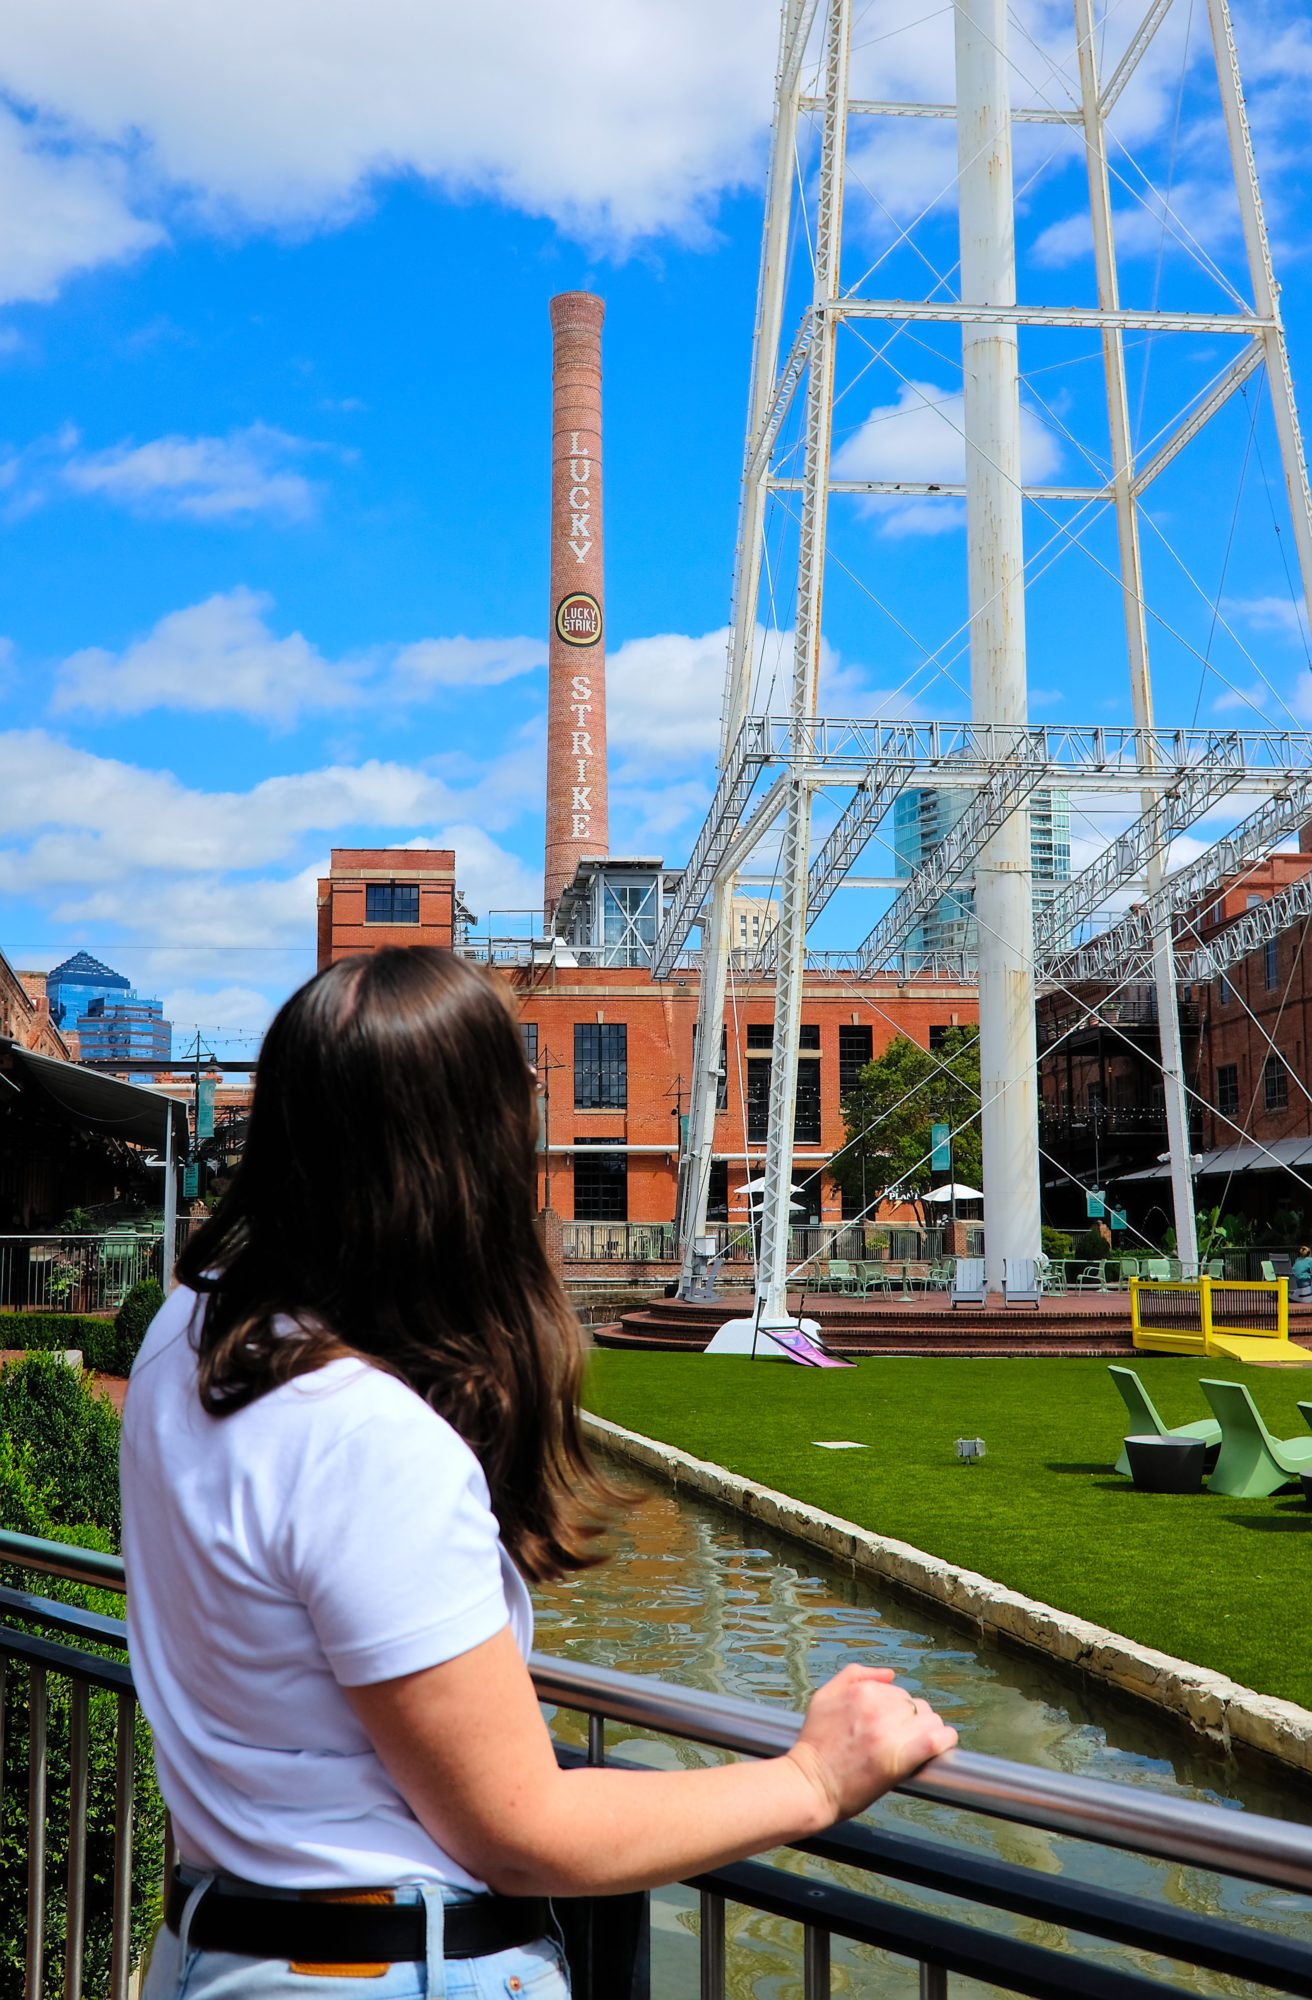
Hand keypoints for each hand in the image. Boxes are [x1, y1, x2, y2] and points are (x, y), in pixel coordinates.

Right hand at [784, 1665, 957, 1824]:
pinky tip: (944, 1743)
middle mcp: (877, 1708)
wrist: (808, 1785)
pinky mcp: (899, 1759)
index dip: (899, 1710)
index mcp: (862, 1691)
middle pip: (916, 1706)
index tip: (893, 1726)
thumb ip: (855, 1675)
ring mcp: (888, 1733)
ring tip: (918, 1745)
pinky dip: (945, 1739)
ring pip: (930, 1720)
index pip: (899, 1692)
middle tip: (903, 1739)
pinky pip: (936, 1740)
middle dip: (913, 1720)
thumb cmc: (814, 1745)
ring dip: (929, 1730)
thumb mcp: (824, 1696)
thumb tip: (890, 1674)